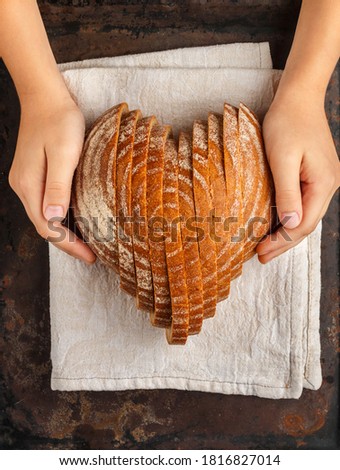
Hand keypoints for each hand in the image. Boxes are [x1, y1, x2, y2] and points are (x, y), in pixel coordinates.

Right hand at [9, 92, 95, 263]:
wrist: (45, 96)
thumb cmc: (59, 121)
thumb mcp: (64, 153)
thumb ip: (58, 186)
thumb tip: (53, 219)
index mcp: (29, 185)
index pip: (47, 227)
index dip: (68, 244)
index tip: (90, 256)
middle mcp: (24, 186)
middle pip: (44, 225)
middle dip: (67, 242)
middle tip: (92, 254)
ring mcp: (27, 180)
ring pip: (45, 215)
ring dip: (64, 231)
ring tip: (87, 242)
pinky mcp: (34, 173)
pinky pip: (47, 203)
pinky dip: (61, 216)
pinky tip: (76, 219)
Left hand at [257, 92, 339, 262]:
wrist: (298, 98)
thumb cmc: (287, 123)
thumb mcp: (282, 159)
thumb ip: (287, 193)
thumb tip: (290, 224)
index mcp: (323, 184)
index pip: (303, 224)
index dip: (282, 241)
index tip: (260, 252)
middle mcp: (327, 185)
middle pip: (306, 224)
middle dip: (283, 242)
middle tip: (261, 256)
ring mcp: (322, 180)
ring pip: (305, 215)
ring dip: (285, 232)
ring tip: (265, 245)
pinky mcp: (314, 174)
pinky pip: (302, 203)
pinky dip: (288, 216)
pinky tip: (274, 222)